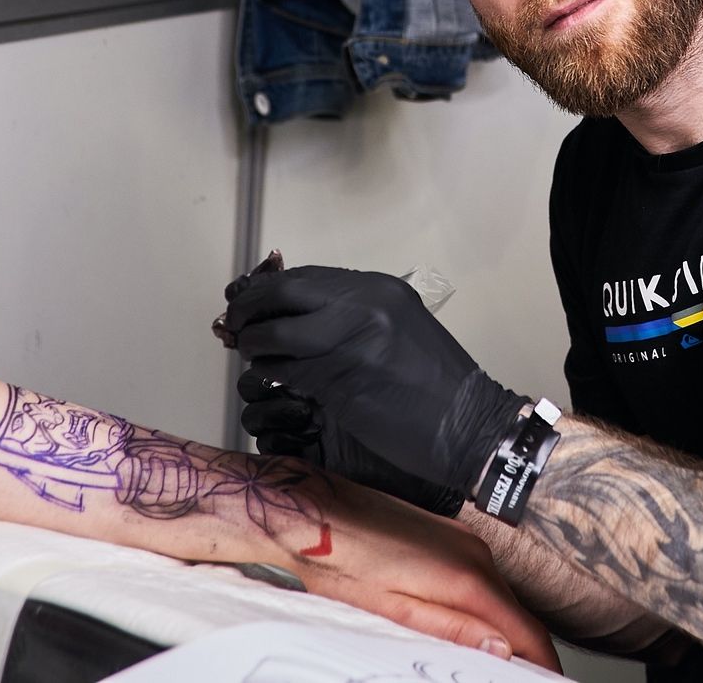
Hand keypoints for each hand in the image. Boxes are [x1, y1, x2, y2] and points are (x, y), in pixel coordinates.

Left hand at [222, 265, 525, 496]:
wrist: (469, 426)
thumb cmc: (434, 385)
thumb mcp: (397, 327)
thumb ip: (348, 315)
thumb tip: (293, 312)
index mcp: (378, 288)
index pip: (304, 276)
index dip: (267, 289)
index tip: (247, 300)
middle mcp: (363, 305)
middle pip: (282, 294)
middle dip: (249, 308)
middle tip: (233, 323)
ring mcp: (351, 341)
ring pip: (276, 335)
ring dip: (255, 346)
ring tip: (254, 354)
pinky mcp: (340, 381)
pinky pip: (288, 372)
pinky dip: (272, 374)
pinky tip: (273, 379)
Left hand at [298, 473, 559, 670]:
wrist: (315, 514)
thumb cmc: (342, 562)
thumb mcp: (395, 611)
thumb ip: (454, 630)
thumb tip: (502, 650)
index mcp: (466, 578)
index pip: (527, 630)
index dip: (543, 663)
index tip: (546, 681)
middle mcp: (473, 552)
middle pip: (518, 613)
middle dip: (523, 650)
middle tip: (514, 676)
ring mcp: (462, 538)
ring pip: (499, 593)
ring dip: (501, 626)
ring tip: (488, 658)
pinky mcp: (448, 532)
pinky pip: (481, 574)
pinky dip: (483, 602)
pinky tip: (463, 618)